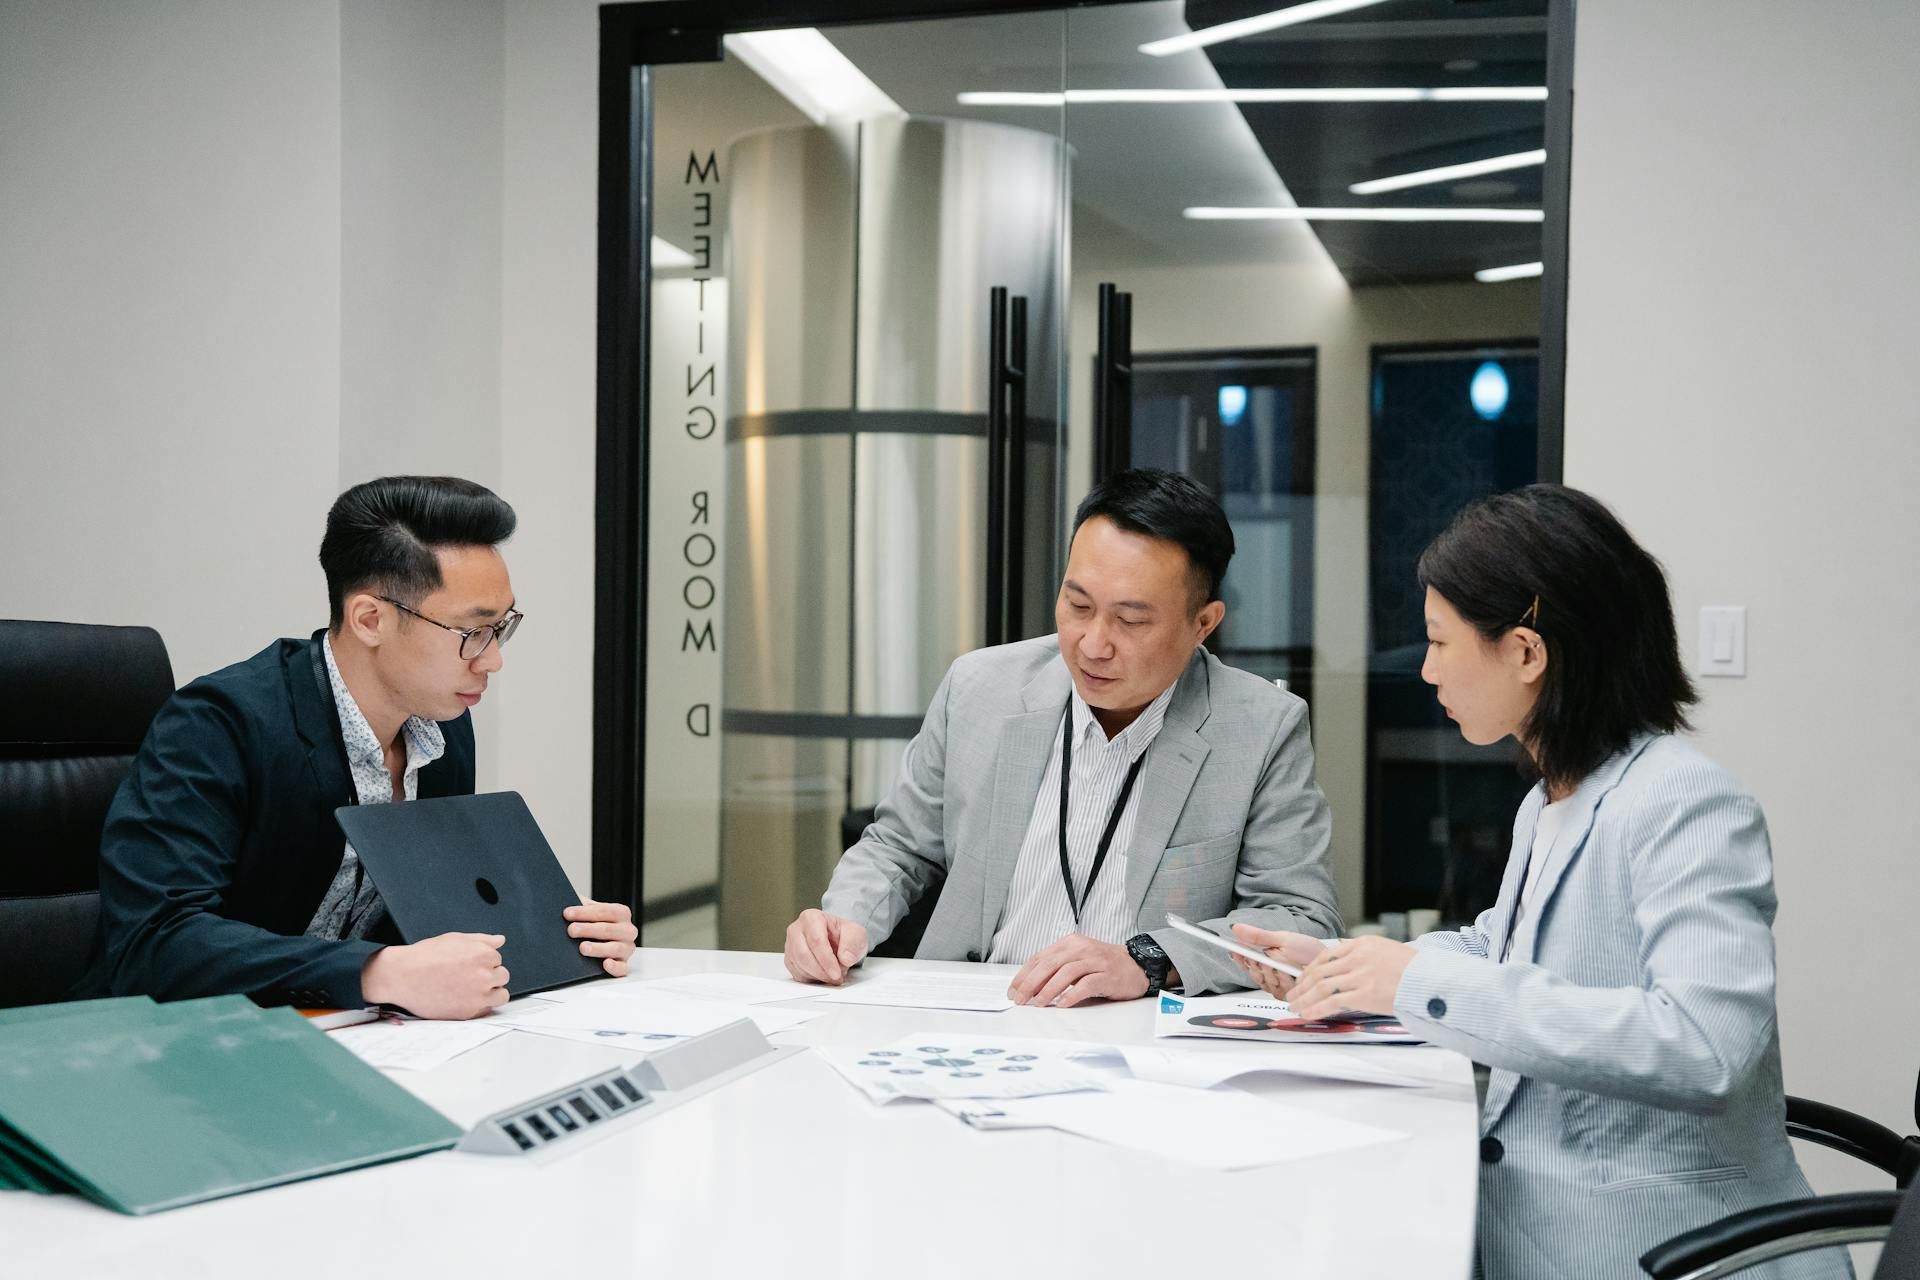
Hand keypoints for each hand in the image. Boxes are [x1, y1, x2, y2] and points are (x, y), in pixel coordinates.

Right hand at [360, 931, 508, 1019]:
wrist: (403, 976)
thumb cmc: (425, 956)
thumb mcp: (455, 939)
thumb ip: (482, 940)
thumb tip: (500, 940)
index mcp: (483, 954)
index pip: (497, 959)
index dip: (484, 962)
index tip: (469, 964)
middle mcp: (485, 975)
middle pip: (502, 976)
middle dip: (489, 976)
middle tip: (468, 977)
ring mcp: (479, 995)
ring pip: (501, 995)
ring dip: (491, 992)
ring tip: (471, 990)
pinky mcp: (470, 1012)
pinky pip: (487, 1010)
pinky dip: (480, 1006)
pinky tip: (464, 999)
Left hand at [566, 900, 637, 976]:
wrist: (596, 938)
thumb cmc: (592, 924)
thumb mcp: (588, 912)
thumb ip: (581, 906)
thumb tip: (563, 904)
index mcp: (621, 913)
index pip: (606, 911)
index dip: (585, 912)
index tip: (567, 914)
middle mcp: (627, 930)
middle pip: (609, 929)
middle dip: (588, 929)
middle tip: (571, 930)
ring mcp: (626, 948)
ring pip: (615, 948)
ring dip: (598, 948)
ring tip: (582, 948)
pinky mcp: (623, 965)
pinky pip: (622, 968)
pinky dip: (615, 967)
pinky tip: (605, 964)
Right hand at [783, 909, 869, 984]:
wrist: (838, 940)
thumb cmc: (844, 935)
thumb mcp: (856, 934)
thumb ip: (852, 944)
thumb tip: (844, 959)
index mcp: (812, 917)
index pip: (816, 940)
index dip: (826, 960)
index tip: (837, 973)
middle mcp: (797, 929)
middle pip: (803, 954)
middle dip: (821, 971)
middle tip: (836, 978)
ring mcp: (790, 945)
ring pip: (799, 966)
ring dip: (818, 976)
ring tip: (833, 976)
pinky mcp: (789, 959)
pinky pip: (797, 974)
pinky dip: (812, 979)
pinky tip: (823, 976)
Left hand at [1007, 934, 1147, 1006]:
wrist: (1137, 965)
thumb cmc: (1104, 965)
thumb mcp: (1077, 960)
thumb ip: (1057, 968)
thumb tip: (1031, 987)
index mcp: (1070, 943)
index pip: (1040, 957)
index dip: (1024, 974)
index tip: (1013, 990)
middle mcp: (1081, 948)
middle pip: (1049, 964)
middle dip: (1030, 983)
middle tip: (1020, 999)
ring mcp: (1095, 961)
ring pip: (1065, 973)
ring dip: (1048, 990)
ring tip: (1037, 1003)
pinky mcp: (1107, 975)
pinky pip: (1086, 984)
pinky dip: (1072, 995)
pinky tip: (1063, 1005)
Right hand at [1227, 925, 1328, 1000]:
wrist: (1329, 962)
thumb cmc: (1308, 950)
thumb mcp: (1282, 939)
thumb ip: (1258, 936)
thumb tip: (1235, 928)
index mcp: (1266, 959)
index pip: (1246, 961)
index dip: (1239, 958)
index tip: (1235, 951)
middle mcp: (1270, 973)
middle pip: (1253, 974)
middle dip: (1256, 966)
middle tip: (1260, 959)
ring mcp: (1279, 985)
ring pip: (1264, 983)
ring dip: (1270, 973)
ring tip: (1276, 963)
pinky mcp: (1288, 995)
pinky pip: (1278, 991)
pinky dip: (1282, 981)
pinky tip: (1287, 973)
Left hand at [1288, 935, 1416, 1020]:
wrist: (1432, 981)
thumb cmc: (1415, 970)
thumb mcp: (1387, 952)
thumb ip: (1366, 957)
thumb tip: (1347, 968)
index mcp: (1362, 944)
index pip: (1327, 955)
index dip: (1310, 970)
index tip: (1302, 979)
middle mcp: (1357, 957)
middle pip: (1319, 971)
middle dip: (1302, 985)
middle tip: (1293, 996)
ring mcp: (1359, 975)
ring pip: (1321, 987)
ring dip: (1304, 999)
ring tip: (1295, 1007)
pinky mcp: (1363, 994)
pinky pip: (1331, 1002)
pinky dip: (1316, 1009)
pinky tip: (1308, 1015)